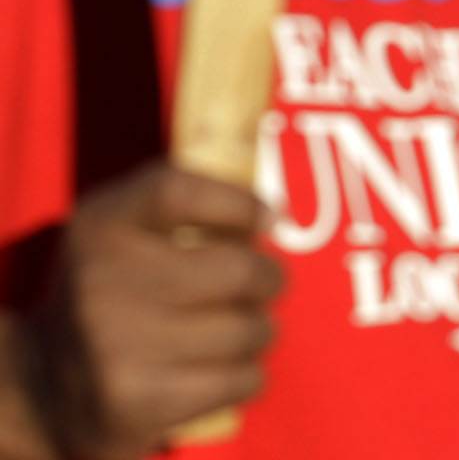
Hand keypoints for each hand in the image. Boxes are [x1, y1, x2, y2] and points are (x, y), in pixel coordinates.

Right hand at [28, 162, 283, 457]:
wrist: (46, 386)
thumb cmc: (115, 292)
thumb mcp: (126, 231)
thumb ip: (191, 204)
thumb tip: (275, 216)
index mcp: (100, 226)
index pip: (176, 192)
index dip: (238, 202)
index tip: (270, 219)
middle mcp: (100, 282)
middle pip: (238, 271)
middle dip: (268, 279)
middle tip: (264, 285)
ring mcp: (113, 347)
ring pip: (246, 330)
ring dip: (259, 330)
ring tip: (240, 329)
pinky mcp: (134, 404)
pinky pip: (239, 380)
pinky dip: (248, 374)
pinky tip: (226, 369)